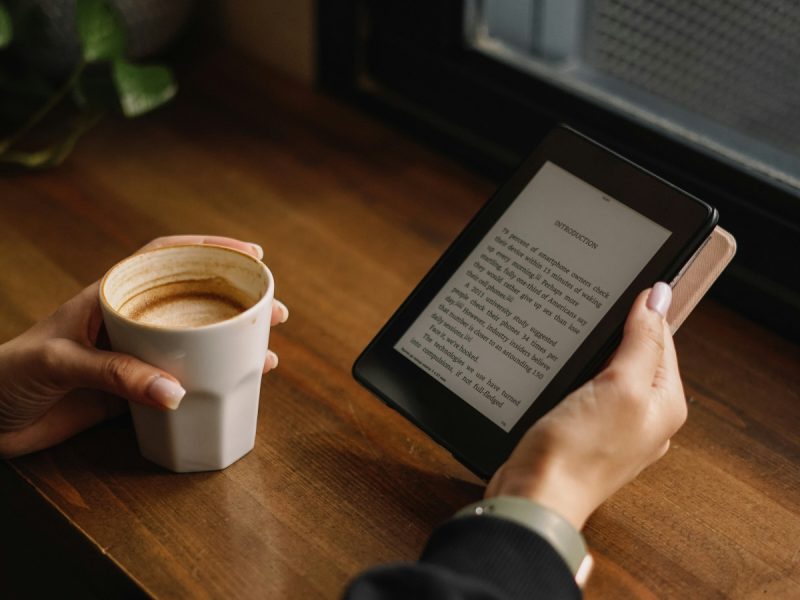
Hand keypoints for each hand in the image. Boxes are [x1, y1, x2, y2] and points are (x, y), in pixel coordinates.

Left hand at [0, 235, 288, 458]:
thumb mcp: (59, 363)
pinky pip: (182, 379)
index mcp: (109, 295)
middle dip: (236, 300)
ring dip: (232, 341)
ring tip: (269, 345)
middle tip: (275, 310)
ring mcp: (133, 354)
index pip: (165, 257)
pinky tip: (237, 384)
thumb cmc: (8, 375)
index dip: (209, 248)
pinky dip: (211, 380)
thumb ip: (115, 375)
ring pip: (194, 340)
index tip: (250, 253)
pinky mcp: (132, 390)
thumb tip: (178, 392)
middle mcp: (128, 320)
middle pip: (192, 299)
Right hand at [485, 283, 685, 529]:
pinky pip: (584, 388)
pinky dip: (573, 372)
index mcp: (665, 404)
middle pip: (634, 354)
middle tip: (586, 307)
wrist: (535, 495)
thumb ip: (642, 340)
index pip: (661, 339)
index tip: (616, 285)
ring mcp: (611, 424)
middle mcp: (644, 415)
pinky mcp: (581, 429)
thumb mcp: (621, 386)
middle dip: (613, 331)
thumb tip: (658, 297)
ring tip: (569, 334)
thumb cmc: (579, 452)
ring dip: (590, 352)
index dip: (640, 310)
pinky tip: (556, 365)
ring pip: (605, 370)